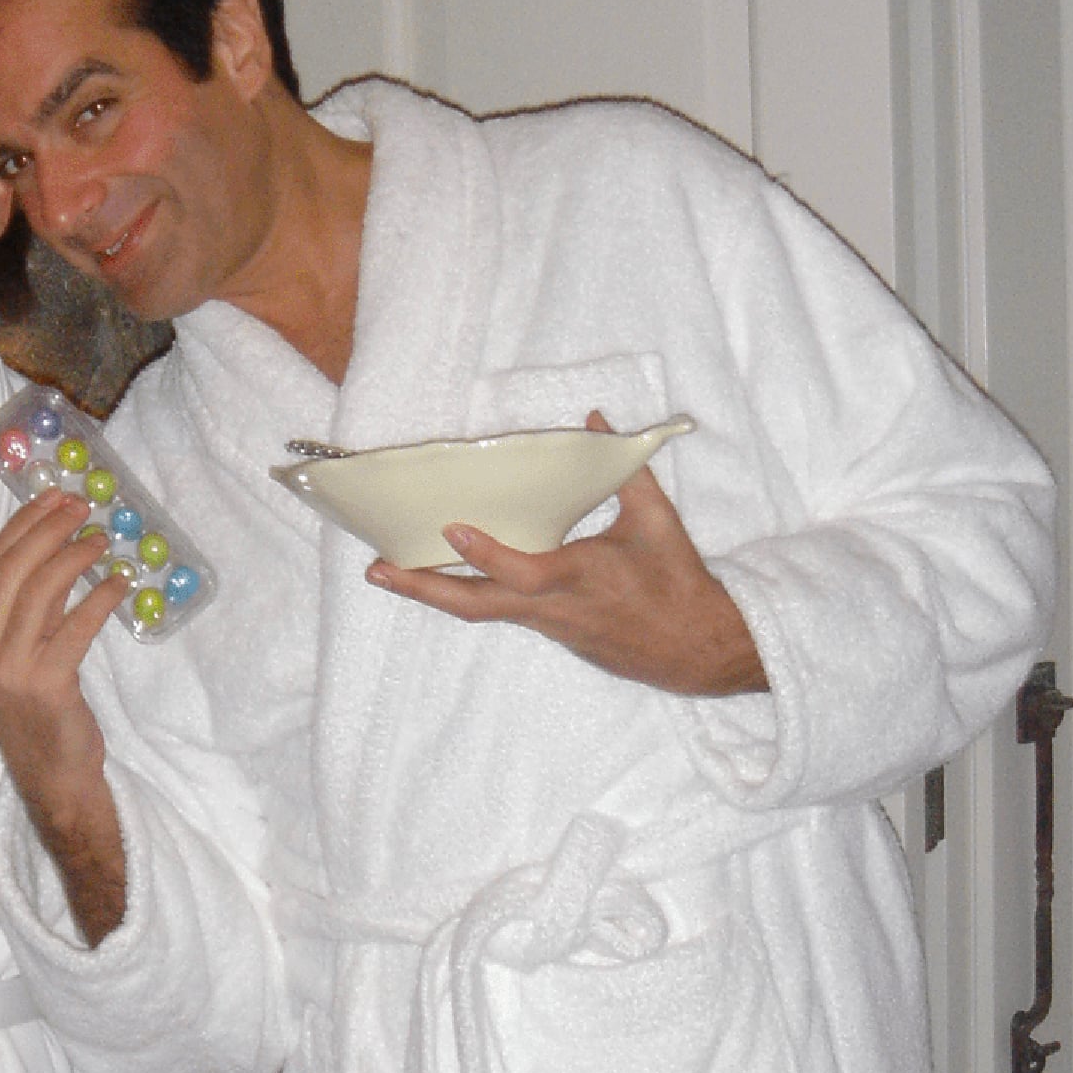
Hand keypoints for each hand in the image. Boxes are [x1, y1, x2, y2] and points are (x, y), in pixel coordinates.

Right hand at [0, 490, 129, 941]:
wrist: (51, 776)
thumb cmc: (35, 710)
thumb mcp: (18, 650)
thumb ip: (28, 604)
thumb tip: (57, 544)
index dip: (23, 524)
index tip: (54, 498)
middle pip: (12, 570)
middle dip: (49, 529)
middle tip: (82, 506)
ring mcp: (5, 669)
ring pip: (40, 591)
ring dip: (76, 556)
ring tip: (102, 539)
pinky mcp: (43, 684)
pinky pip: (76, 626)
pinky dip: (101, 598)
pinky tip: (120, 583)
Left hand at [366, 413, 768, 695]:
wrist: (695, 651)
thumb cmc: (676, 583)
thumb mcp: (656, 522)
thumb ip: (624, 472)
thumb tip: (596, 420)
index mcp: (577, 578)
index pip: (522, 569)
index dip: (486, 553)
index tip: (452, 527)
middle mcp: (551, 609)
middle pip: (475, 606)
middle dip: (422, 588)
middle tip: (377, 571)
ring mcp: (545, 626)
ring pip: (479, 612)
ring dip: (432, 593)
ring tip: (387, 572)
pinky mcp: (548, 633)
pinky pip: (498, 613)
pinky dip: (464, 595)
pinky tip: (437, 578)